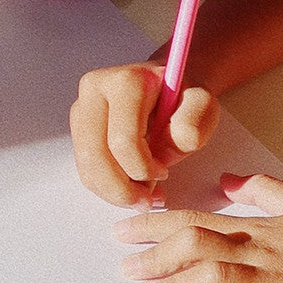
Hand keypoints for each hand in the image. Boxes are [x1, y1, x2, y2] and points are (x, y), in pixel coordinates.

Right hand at [71, 62, 218, 206]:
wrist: (169, 82)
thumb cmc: (185, 96)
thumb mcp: (203, 105)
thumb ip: (192, 125)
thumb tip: (163, 155)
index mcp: (126, 81)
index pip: (123, 141)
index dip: (143, 168)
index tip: (164, 174)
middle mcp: (95, 89)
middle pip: (95, 155)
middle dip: (122, 189)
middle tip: (148, 201)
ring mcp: (82, 107)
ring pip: (86, 165)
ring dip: (113, 191)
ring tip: (142, 196)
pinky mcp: (78, 126)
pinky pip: (85, 167)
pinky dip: (106, 186)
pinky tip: (130, 186)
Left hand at [114, 173, 282, 282]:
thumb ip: (260, 191)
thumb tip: (226, 181)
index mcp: (257, 227)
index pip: (194, 219)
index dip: (153, 225)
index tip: (122, 231)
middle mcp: (261, 252)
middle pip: (196, 247)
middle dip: (154, 257)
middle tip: (124, 268)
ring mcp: (279, 282)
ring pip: (216, 279)